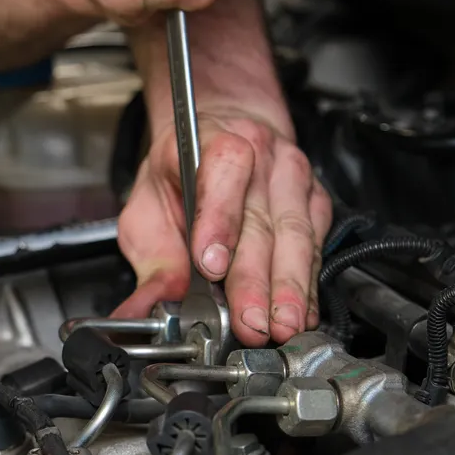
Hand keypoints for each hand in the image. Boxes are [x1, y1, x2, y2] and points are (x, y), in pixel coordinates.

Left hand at [112, 108, 332, 346]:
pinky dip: (308, 284)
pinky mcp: (314, 198)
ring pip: (295, 235)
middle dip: (254, 279)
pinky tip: (301, 311)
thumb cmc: (184, 169)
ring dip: (289, 287)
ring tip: (282, 325)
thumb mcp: (149, 204)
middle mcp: (260, 155)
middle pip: (260, 221)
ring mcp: (292, 176)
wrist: (223, 129)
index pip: (223, 173)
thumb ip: (149, 260)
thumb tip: (138, 310)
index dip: (218, 220)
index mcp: (211, 143)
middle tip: (249, 321)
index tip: (210, 265)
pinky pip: (316, 244)